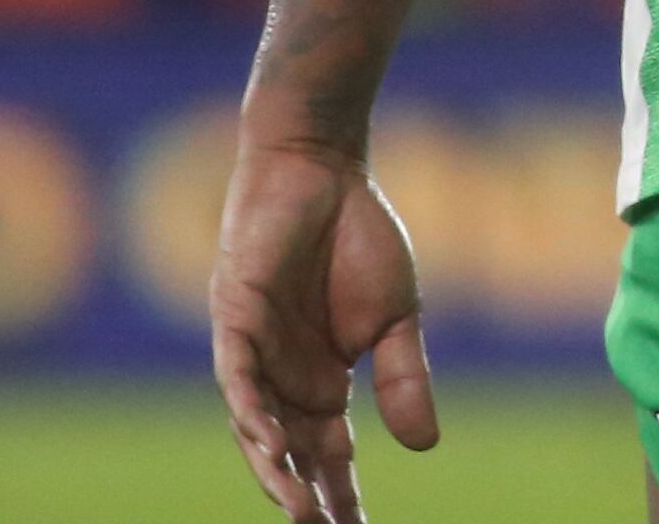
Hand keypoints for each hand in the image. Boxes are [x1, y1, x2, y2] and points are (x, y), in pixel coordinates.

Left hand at [213, 139, 439, 523]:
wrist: (326, 169)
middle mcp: (281, 382)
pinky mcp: (234, 321)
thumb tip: (424, 448)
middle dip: (308, 499)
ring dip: (275, 471)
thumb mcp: (396, 317)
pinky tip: (271, 443)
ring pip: (258, 429)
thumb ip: (404, 379)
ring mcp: (253, 355)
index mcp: (322, 386)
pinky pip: (237, 379)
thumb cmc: (359, 235)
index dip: (343, 498)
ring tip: (298, 509)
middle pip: (292, 457)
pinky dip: (252, 413)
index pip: (330, 459)